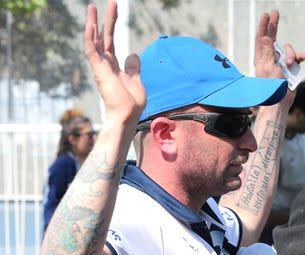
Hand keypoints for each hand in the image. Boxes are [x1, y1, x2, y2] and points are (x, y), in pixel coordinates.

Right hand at [84, 1, 145, 123]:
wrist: (127, 116)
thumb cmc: (131, 104)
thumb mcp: (136, 81)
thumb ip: (133, 68)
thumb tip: (133, 54)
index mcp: (114, 66)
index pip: (111, 41)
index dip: (112, 26)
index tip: (114, 12)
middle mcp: (105, 64)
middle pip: (104, 37)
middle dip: (107, 19)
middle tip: (111, 3)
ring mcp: (101, 67)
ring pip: (95, 41)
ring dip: (94, 24)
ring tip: (92, 7)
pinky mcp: (99, 71)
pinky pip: (92, 51)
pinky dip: (90, 39)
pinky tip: (90, 25)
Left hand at [253, 11, 304, 103]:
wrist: (281, 102)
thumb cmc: (272, 87)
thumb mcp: (268, 68)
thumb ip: (268, 52)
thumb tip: (265, 37)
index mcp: (262, 57)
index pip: (262, 38)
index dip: (263, 26)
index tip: (266, 15)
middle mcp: (271, 58)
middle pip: (273, 38)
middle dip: (274, 26)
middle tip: (275, 13)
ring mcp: (282, 63)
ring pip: (288, 49)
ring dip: (291, 54)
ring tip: (290, 64)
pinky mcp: (291, 68)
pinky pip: (298, 58)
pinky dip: (301, 57)